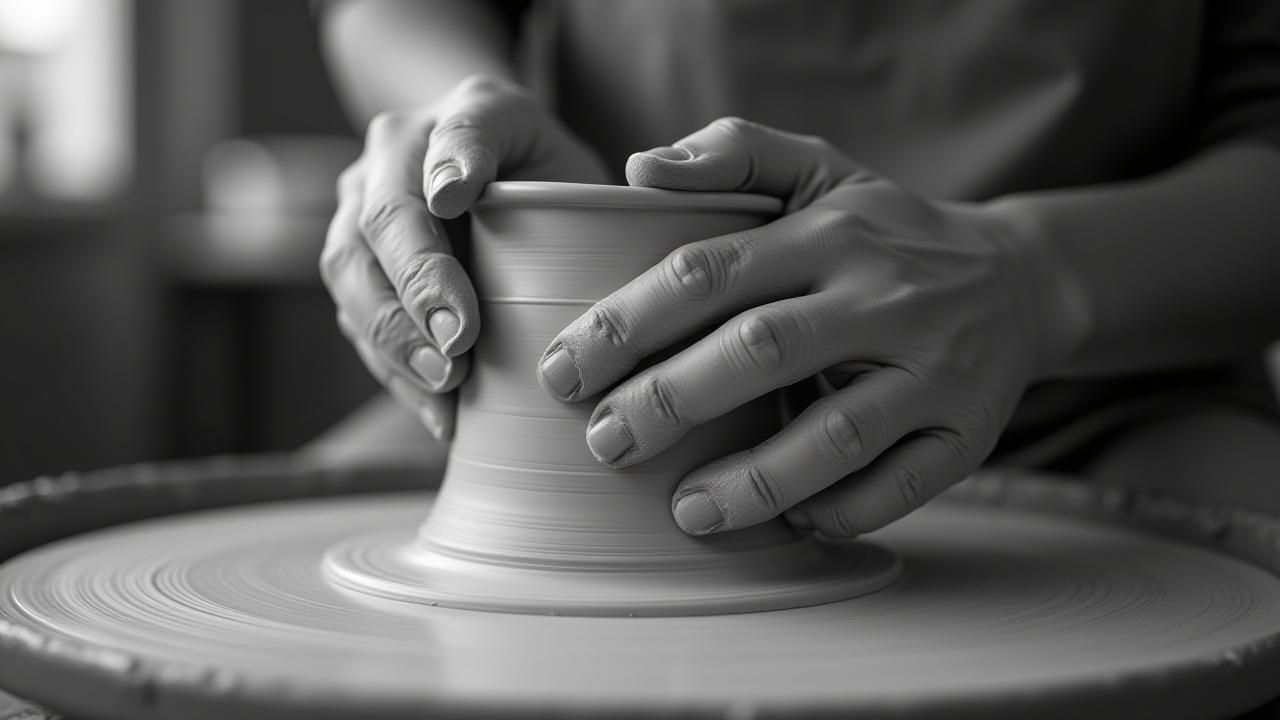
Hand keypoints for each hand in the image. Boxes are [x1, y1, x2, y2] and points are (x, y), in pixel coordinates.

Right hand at [322, 75, 608, 439]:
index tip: (455, 197)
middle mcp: (395, 152)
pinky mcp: (354, 266)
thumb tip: (622, 222)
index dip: (452, 162)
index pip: (455, 132)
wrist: (494, 182)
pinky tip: (439, 412)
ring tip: (445, 384)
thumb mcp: (576, 172)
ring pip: (351, 270)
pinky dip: (395, 371)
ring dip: (394, 336)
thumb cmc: (550, 186)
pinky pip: (357, 321)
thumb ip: (583, 193)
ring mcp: (361, 207)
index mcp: (463, 112)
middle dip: (417, 282)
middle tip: (458, 342)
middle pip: (384, 215)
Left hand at [536, 118, 1077, 536]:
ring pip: (836, 436)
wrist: (1019, 279)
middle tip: (605, 442)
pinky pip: (901, 487)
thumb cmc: (888, 231)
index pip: (710, 271)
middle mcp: (884, 298)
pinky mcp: (969, 432)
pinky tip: (788, 521)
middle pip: (762, 351)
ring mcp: (932, 371)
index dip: (628, 323)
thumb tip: (639, 169)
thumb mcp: (822, 170)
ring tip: (685, 509)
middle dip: (670, 402)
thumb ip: (735, 152)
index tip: (566, 370)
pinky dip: (840, 510)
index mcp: (830, 234)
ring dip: (753, 480)